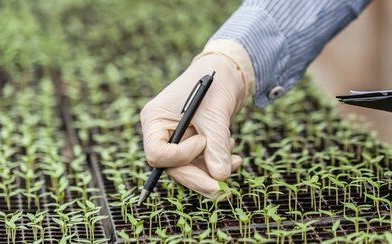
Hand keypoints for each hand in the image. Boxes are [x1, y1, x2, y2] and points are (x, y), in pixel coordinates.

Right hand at [140, 53, 247, 196]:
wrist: (228, 73)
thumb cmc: (216, 85)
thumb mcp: (216, 115)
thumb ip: (217, 146)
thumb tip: (221, 178)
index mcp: (155, 120)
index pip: (157, 153)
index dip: (180, 156)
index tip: (203, 142)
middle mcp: (161, 132)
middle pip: (173, 167)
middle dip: (200, 178)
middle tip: (223, 190)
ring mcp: (176, 139)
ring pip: (189, 169)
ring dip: (213, 170)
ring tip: (236, 159)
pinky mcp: (192, 143)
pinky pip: (200, 163)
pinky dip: (218, 163)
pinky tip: (235, 156)